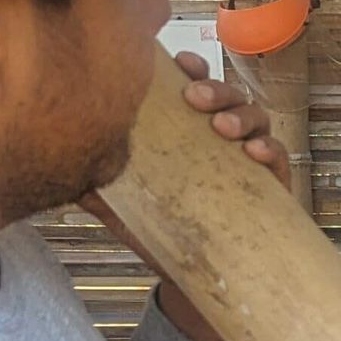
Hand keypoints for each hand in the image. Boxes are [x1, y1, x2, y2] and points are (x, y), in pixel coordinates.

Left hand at [84, 52, 291, 340]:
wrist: (191, 276)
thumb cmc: (160, 228)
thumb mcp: (124, 202)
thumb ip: (97, 180)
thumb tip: (61, 162)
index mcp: (188, 128)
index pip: (195, 85)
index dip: (192, 68)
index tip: (181, 64)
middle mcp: (221, 136)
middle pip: (227, 94)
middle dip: (215, 89)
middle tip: (195, 98)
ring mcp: (248, 158)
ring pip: (256, 116)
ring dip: (241, 114)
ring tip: (222, 128)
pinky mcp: (271, 184)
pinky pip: (278, 157)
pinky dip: (270, 149)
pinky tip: (254, 152)